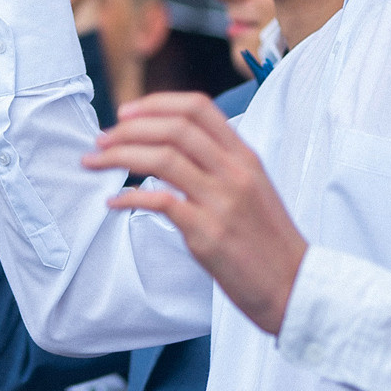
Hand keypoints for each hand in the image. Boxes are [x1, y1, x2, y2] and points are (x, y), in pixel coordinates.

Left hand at [82, 92, 307, 334]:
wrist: (294, 287)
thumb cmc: (267, 242)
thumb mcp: (253, 189)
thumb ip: (218, 165)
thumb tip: (168, 150)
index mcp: (245, 157)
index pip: (198, 108)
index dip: (156, 103)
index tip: (125, 112)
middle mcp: (235, 172)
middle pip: (174, 128)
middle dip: (129, 129)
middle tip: (101, 139)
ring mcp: (222, 202)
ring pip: (163, 159)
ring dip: (120, 156)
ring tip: (95, 162)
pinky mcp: (208, 233)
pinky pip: (160, 203)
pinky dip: (129, 198)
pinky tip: (113, 202)